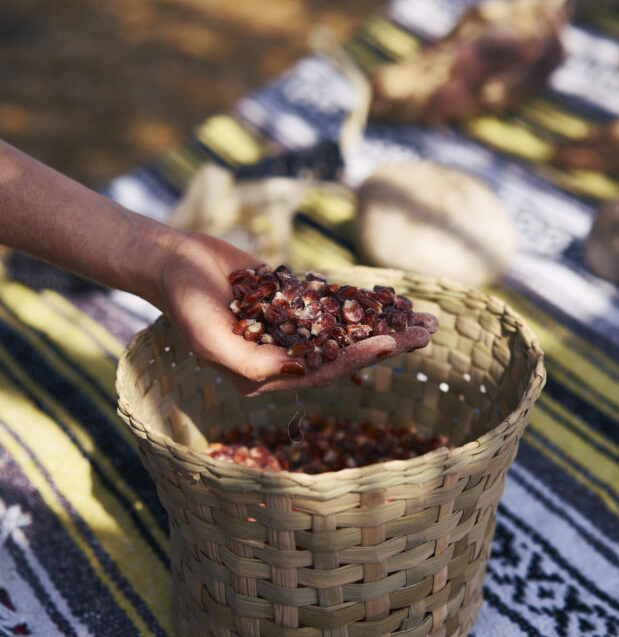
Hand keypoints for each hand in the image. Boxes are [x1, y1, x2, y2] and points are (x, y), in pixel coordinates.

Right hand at [154, 231, 437, 395]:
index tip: (389, 344)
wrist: (172, 262)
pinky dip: (364, 302)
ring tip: (426, 320)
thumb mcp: (210, 339)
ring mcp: (291, 327)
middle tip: (428, 333)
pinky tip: (396, 300)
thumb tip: (297, 371)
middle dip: (387, 344)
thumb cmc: (184, 303)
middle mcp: (283, 355)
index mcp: (265, 374)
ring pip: (347, 329)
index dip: (356, 358)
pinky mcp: (294, 301)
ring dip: (386, 324)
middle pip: (344, 353)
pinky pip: (335, 304)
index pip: (320, 371)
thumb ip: (252, 363)